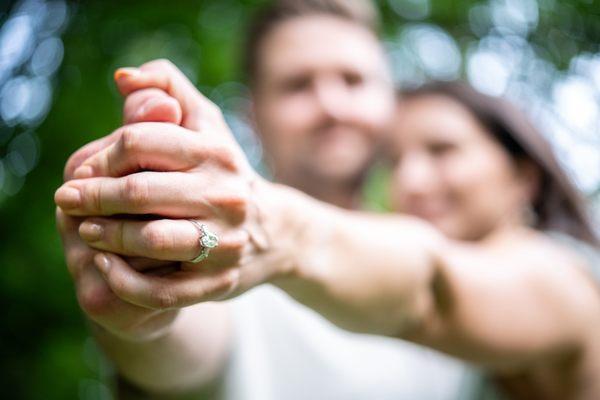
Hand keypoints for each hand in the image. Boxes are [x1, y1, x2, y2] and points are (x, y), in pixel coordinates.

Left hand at [56, 60, 295, 310]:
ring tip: (85, 230)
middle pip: (139, 191)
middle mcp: (226, 195)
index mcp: (216, 153)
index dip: (101, 156)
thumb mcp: (206, 125)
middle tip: (67, 199)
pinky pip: (161, 289)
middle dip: (92, 196)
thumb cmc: (223, 173)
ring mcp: (225, 241)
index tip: (83, 170)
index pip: (140, 142)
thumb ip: (168, 90)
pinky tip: (104, 265)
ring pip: (150, 240)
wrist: (272, 232)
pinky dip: (123, 280)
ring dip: (106, 236)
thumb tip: (122, 78)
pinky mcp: (218, 281)